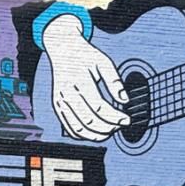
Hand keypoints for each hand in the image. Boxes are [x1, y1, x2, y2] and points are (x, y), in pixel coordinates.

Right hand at [42, 14, 130, 141]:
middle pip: (89, 120)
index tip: (126, 120)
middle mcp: (67, 93)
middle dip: (108, 127)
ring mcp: (60, 102)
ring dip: (96, 135)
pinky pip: (70, 128)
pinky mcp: (57, 108)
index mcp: (79, 81)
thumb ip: (114, 81)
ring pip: (79, 128)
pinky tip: (96, 133)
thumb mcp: (103, 62)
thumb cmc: (86, 56)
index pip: (99, 107)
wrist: (63, 50)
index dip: (115, 117)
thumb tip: (125, 100)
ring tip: (110, 131)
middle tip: (120, 126)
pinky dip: (84, 135)